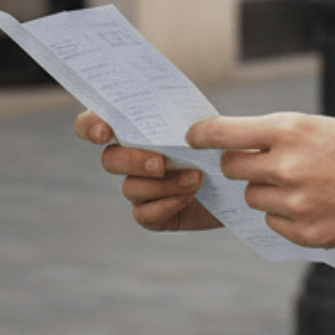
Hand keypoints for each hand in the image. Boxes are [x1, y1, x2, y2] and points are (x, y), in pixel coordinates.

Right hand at [73, 110, 220, 232]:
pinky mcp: (153, 214)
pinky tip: (189, 196)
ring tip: (196, 178)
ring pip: (131, 188)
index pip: (93, 124)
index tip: (104, 132)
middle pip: (110, 160)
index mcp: (136, 127)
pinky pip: (144, 214)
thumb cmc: (222, 141)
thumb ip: (186, 119)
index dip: (90, 127)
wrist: (244, 177)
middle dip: (133, 160)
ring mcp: (140, 188)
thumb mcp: (207, 123)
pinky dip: (166, 205)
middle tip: (161, 163)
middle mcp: (130, 158)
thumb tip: (179, 124)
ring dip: (164, 183)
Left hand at [186, 112, 334, 252]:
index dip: (203, 135)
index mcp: (293, 129)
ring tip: (308, 185)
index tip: (194, 137)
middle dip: (244, 165)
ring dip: (269, 192)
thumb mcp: (334, 127)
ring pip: (254, 199)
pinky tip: (322, 206)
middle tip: (269, 163)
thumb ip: (293, 136)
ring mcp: (296, 204)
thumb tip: (254, 144)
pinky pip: (276, 224)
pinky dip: (289, 216)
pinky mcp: (307, 234)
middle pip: (233, 169)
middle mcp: (287, 165)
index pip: (223, 133)